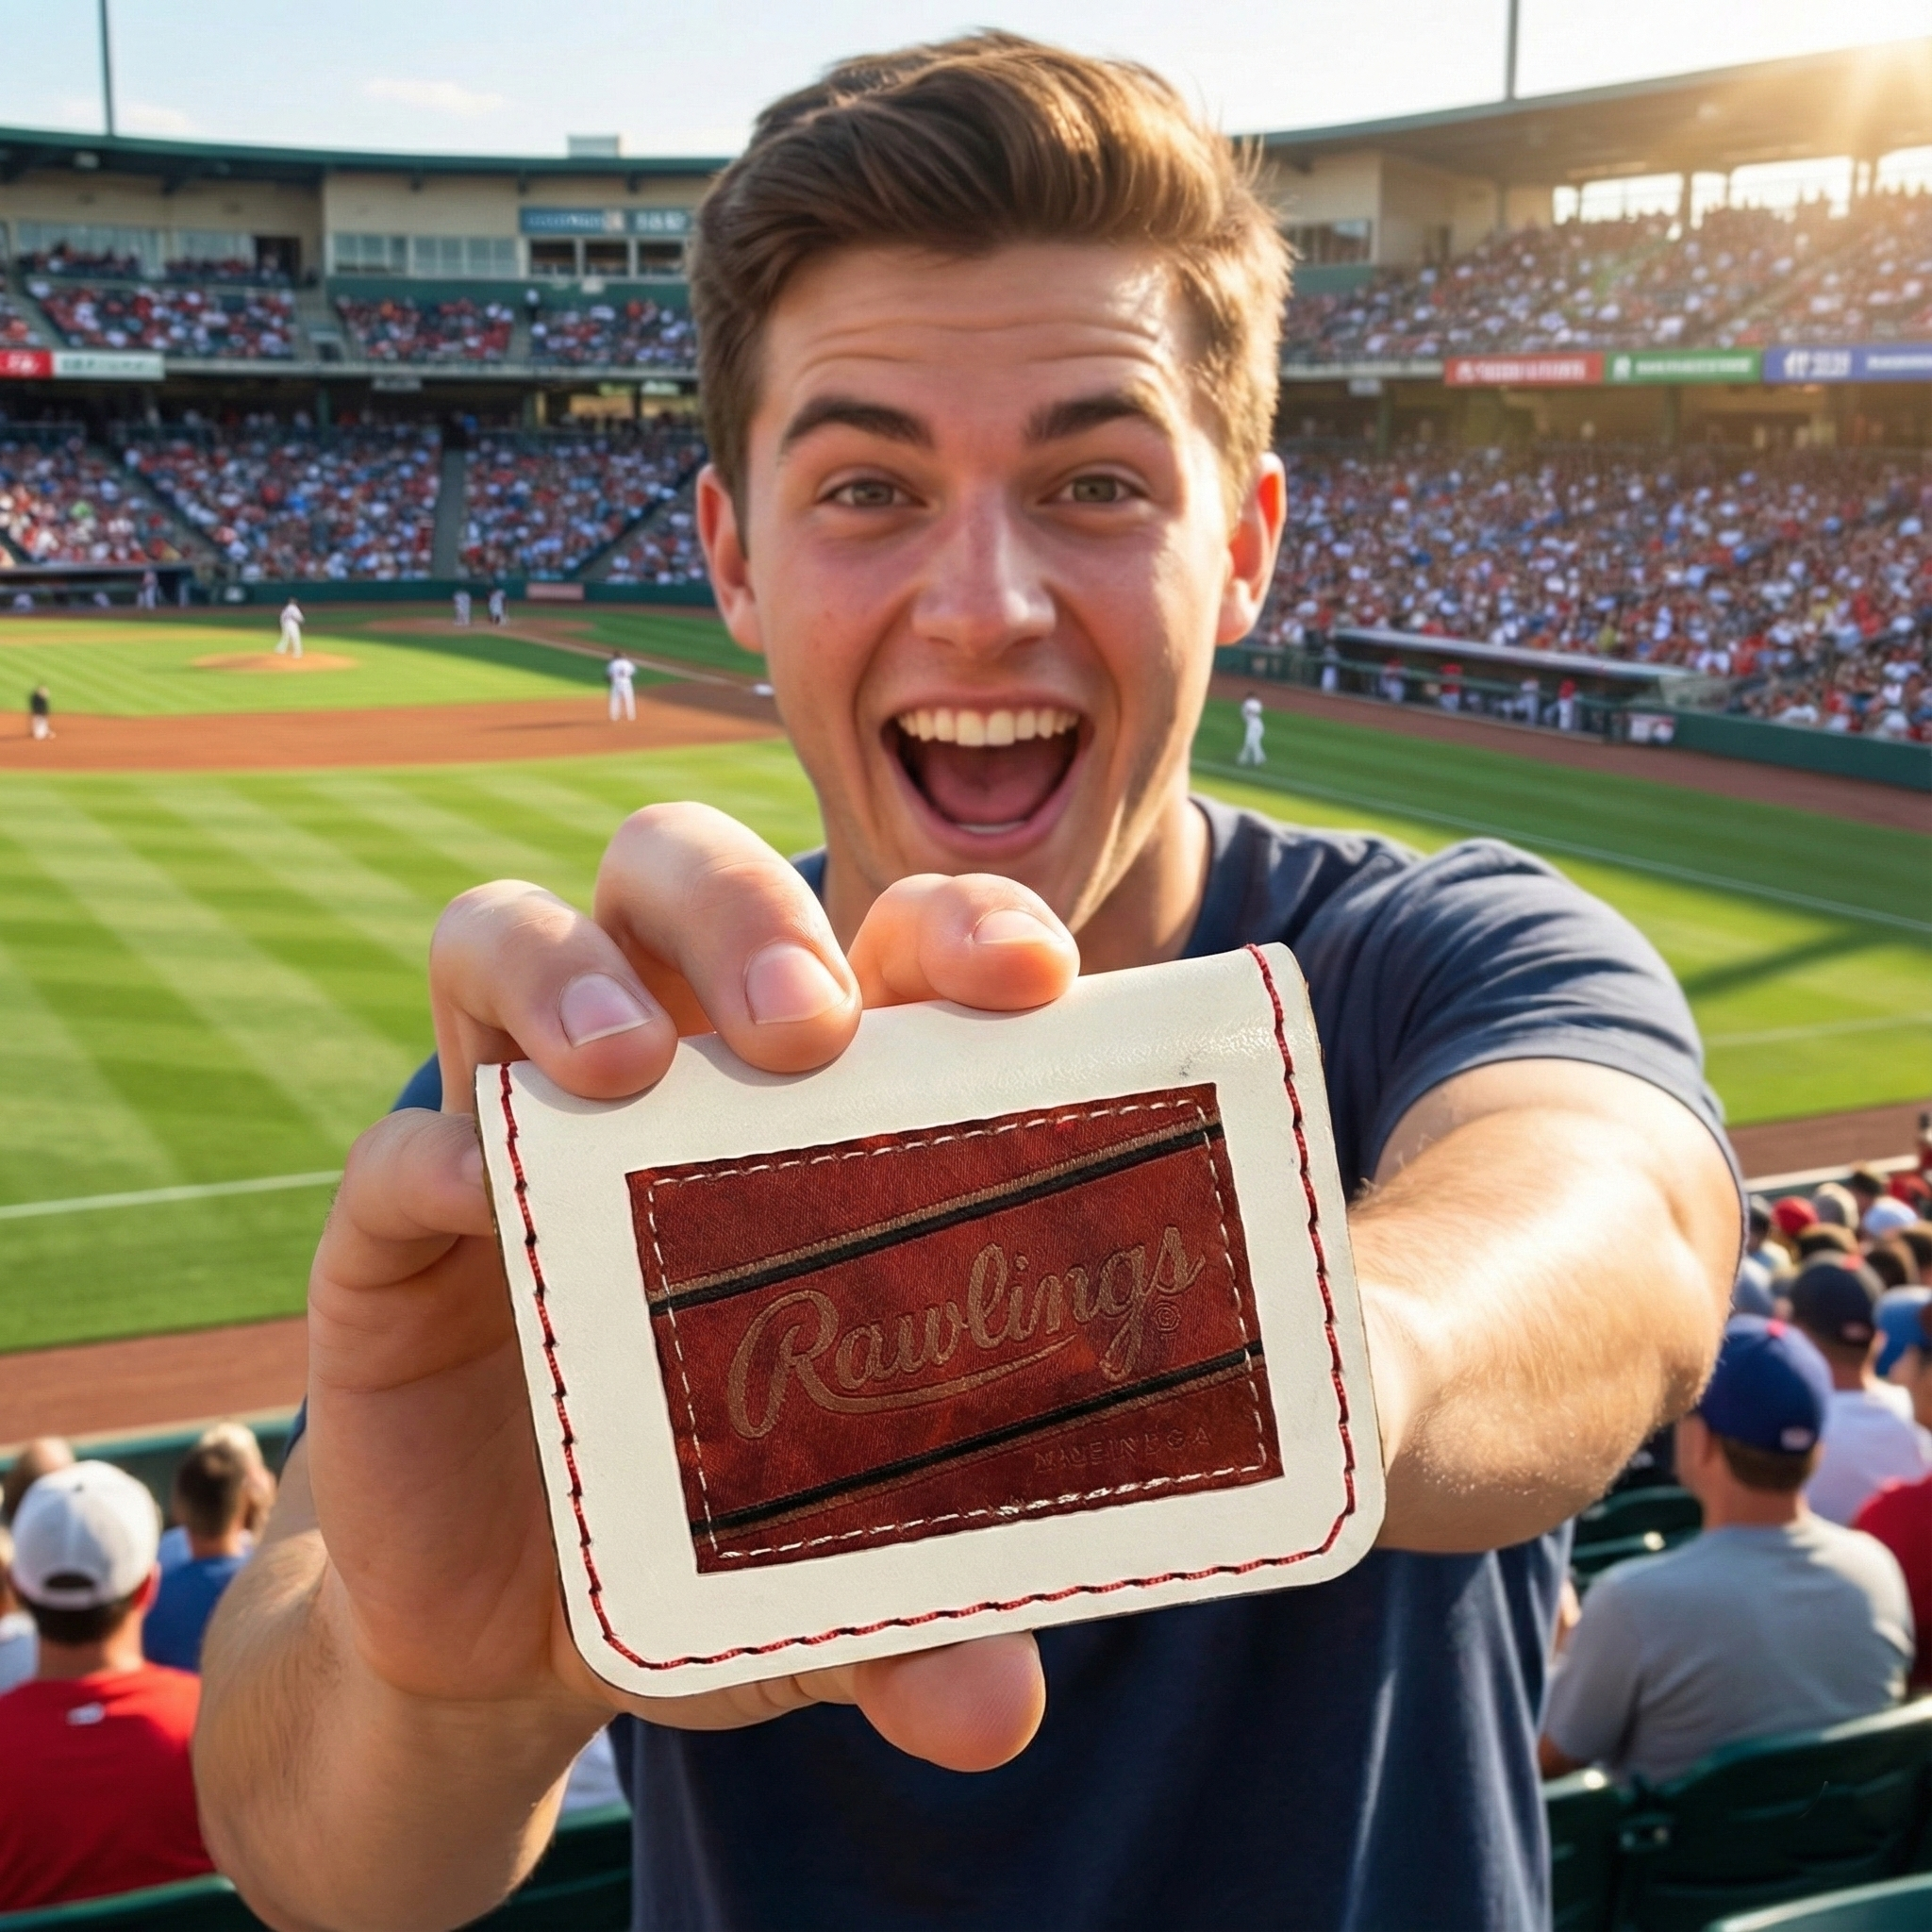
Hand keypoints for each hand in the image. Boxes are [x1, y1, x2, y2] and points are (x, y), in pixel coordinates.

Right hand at [304, 804, 1075, 1770]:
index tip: (1034, 980)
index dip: (957, 926)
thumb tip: (999, 1712)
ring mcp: (517, 1125)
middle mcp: (661, 1070)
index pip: (884, 944)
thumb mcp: (824, 1569)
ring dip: (572, 971)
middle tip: (813, 1028)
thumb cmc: (711, 1529)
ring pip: (512, 934)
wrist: (515, 1628)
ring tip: (632, 1071)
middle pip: (681, 874)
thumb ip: (916, 1612)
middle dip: (748, 910)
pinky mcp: (393, 1224)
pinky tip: (490, 1199)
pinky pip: (399, 1143)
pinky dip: (440, 1151)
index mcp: (804, 1097)